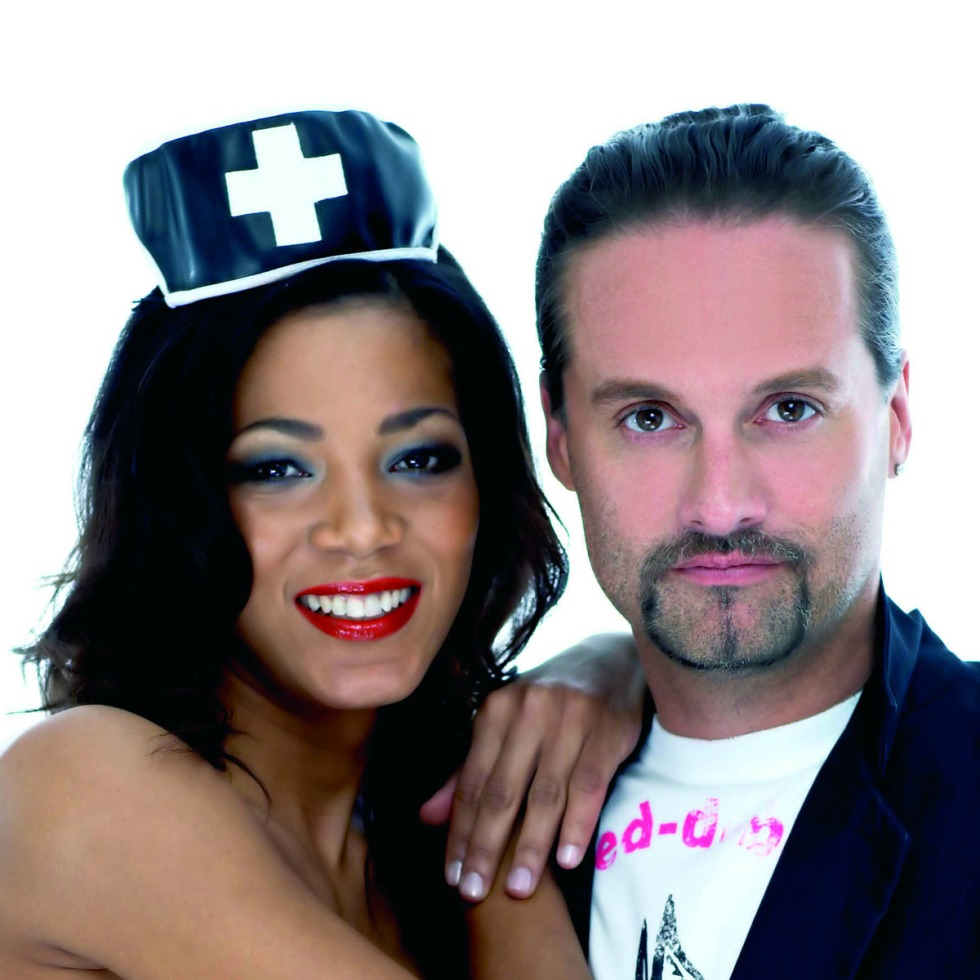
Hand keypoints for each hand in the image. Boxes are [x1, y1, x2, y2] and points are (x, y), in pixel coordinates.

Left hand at [421, 634, 644, 900]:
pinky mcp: (606, 730)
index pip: (471, 782)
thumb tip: (425, 818)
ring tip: (518, 889)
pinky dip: (577, 825)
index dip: (459, 832)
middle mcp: (528, 712)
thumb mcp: (504, 724)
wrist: (608, 659)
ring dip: (530, 846)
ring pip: (544, 794)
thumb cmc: (549, 702)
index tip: (451, 876)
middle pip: (502, 791)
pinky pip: (588, 785)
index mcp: (495, 711)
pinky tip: (567, 860)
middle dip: (485, 846)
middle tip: (474, 893)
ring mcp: (568, 720)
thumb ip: (467, 770)